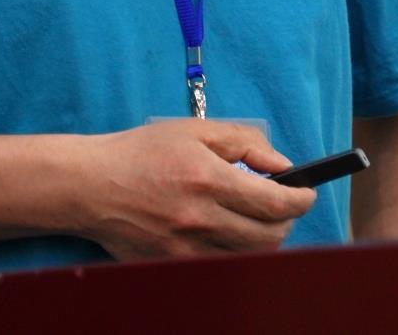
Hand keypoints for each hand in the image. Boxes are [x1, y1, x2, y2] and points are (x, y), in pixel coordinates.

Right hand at [69, 119, 316, 260]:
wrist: (89, 186)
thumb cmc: (143, 152)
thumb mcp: (197, 131)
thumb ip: (245, 143)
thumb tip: (281, 165)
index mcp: (209, 181)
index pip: (275, 204)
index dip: (301, 201)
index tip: (308, 194)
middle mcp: (200, 219)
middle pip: (269, 237)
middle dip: (287, 221)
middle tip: (284, 206)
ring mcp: (184, 249)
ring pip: (248, 257)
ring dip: (264, 239)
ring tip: (258, 220)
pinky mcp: (170, 265)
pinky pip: (219, 267)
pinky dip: (235, 253)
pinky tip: (230, 234)